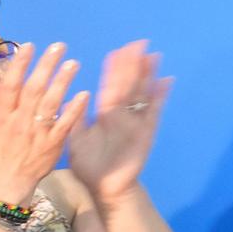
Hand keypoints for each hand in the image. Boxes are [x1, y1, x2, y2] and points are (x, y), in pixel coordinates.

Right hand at [0, 41, 89, 205]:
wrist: (7, 182)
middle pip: (32, 90)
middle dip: (45, 67)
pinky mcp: (52, 145)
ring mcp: (36, 133)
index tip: (29, 46)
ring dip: (62, 83)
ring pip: (49, 105)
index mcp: (3, 116)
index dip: (19, 65)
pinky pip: (64, 125)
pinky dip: (74, 110)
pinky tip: (84, 94)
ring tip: (73, 64)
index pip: (10, 86)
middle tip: (59, 47)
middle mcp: (18, 122)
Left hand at [67, 40, 173, 205]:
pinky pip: (154, 113)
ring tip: (153, 56)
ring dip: (149, 75)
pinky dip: (160, 98)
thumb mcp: (76, 140)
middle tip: (138, 43)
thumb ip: (73, 120)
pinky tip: (167, 81)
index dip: (114, 70)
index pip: (110, 86)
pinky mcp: (146, 134)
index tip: (117, 51)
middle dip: (133, 65)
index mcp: (105, 114)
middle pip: (129, 85)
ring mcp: (136, 122)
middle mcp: (122, 115)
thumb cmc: (90, 164)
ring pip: (143, 94)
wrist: (105, 188)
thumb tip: (65, 98)